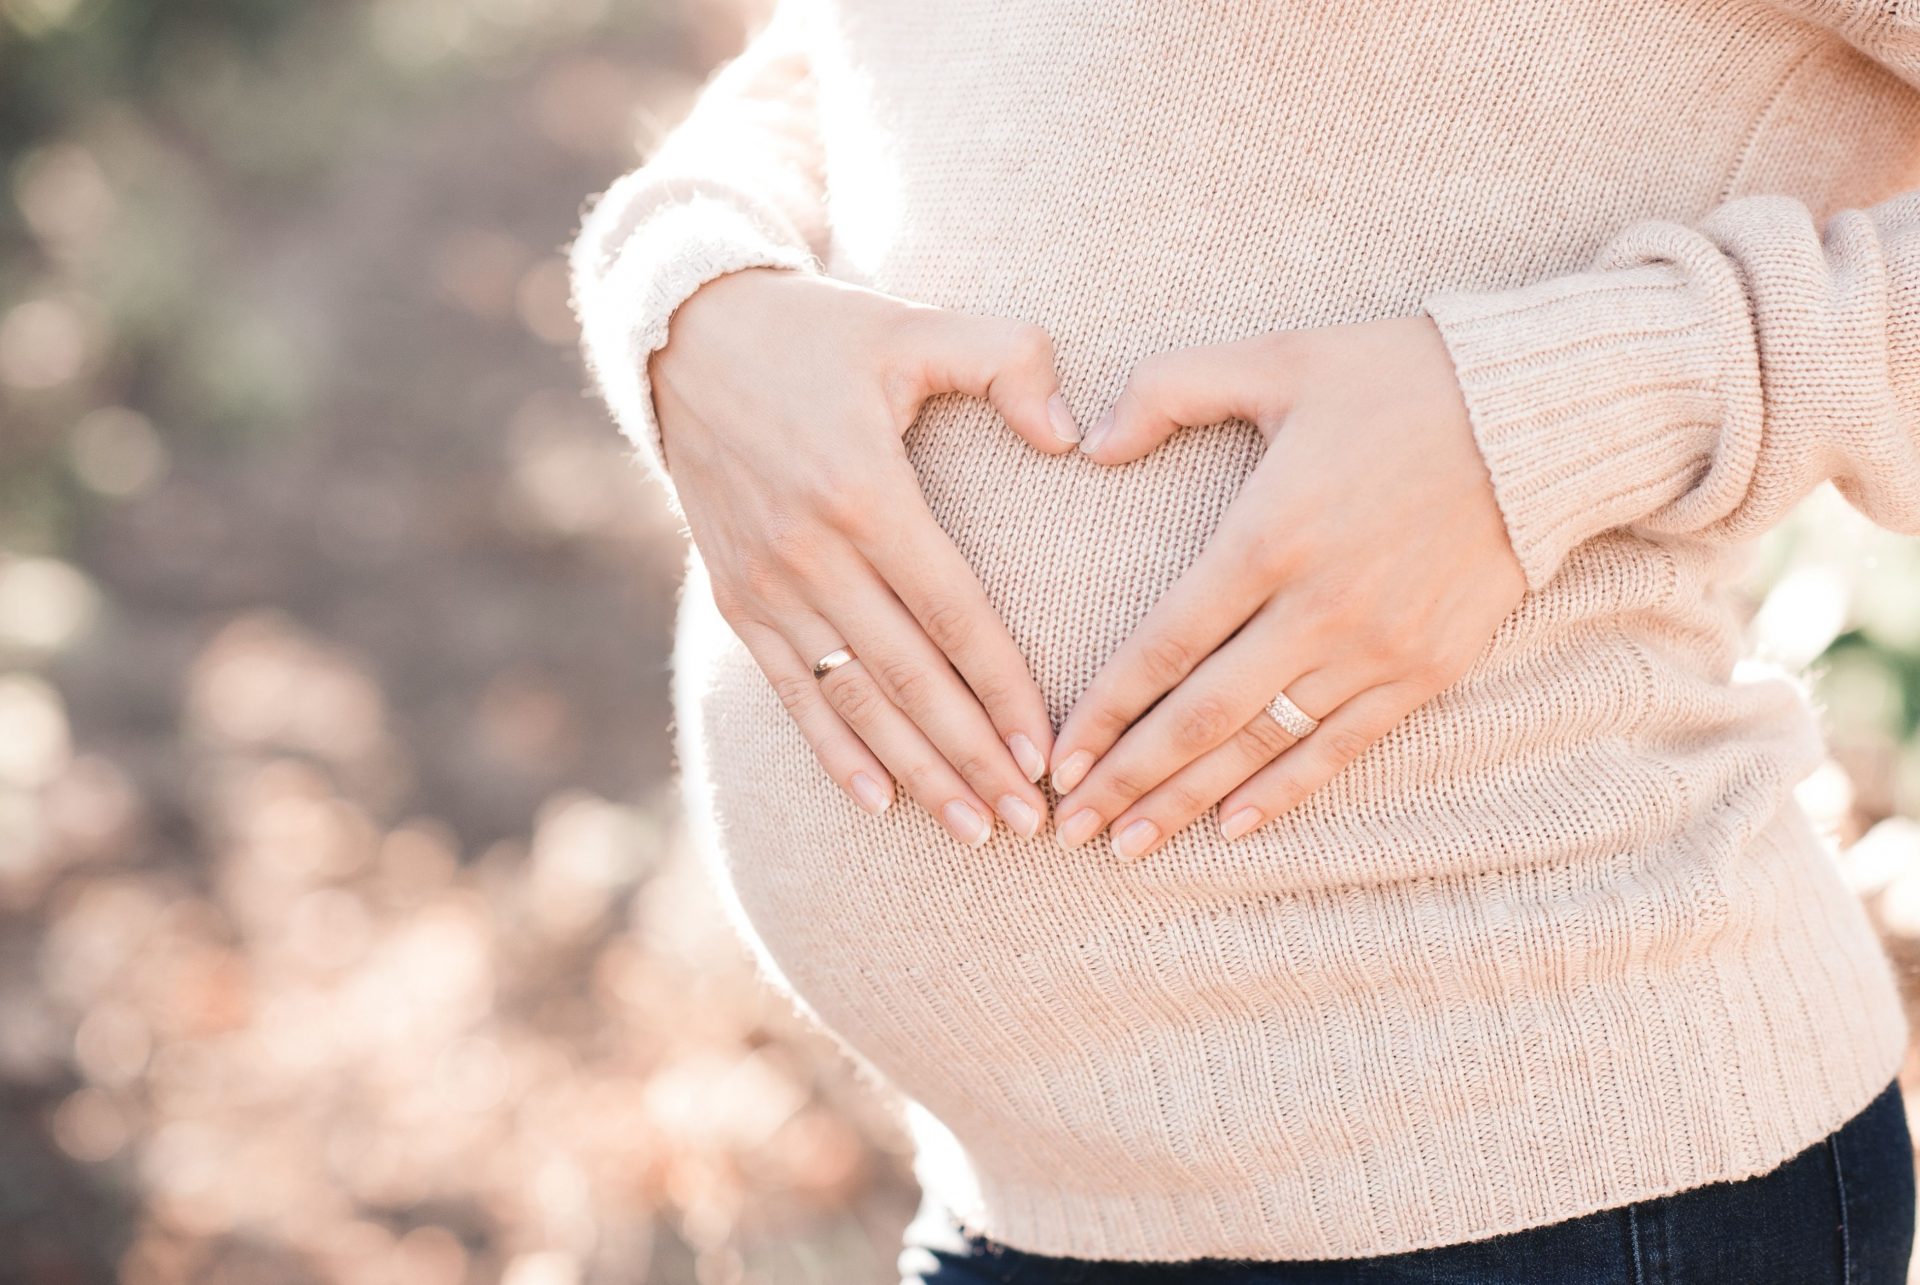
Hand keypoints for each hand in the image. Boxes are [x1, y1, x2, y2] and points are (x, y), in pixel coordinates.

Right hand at [652, 267, 1081, 844]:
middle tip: (1032, 819)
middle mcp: (810, 552)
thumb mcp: (915, 325)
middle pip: (910, 677)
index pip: (953, 613)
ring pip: (854, 698)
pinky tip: (876, 800)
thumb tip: (1072, 438)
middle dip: (973, 756)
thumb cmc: (820, 334)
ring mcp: (765, 583)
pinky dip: (832, 750)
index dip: (1003, 688)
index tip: (1048, 752)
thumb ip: (1008, 360)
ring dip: (916, 771)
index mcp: (864, 491)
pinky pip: (790, 691)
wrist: (685, 339)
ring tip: (973, 829)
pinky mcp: (734, 599)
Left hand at [1046, 314, 1526, 859]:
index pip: (1164, 646)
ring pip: (1263, 746)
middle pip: (1201, 717)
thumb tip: (1090, 445)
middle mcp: (1319, 609)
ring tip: (1129, 847)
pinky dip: (1284, 792)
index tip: (1057, 760)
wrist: (1544, 419)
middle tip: (1070, 827)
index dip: (1105, 712)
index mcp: (1269, 536)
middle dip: (1129, 779)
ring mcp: (1377, 649)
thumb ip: (1169, 389)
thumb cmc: (1401, 379)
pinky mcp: (1427, 671)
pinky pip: (1340, 749)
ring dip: (1190, 801)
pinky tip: (1233, 827)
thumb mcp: (1276, 358)